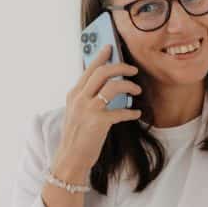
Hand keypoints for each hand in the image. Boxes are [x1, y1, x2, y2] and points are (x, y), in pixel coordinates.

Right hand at [55, 44, 143, 172]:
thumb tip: (106, 86)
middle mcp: (79, 99)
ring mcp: (88, 110)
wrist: (70, 158)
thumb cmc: (77, 136)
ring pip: (112, 86)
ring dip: (129, 86)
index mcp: (74, 94)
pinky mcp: (98, 123)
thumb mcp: (76, 112)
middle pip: (102, 72)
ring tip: (137, 89)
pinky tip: (136, 112)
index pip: (89, 69)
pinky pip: (120, 111)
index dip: (101, 56)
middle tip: (133, 70)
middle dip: (120, 67)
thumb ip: (86, 97)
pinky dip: (131, 111)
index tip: (110, 48)